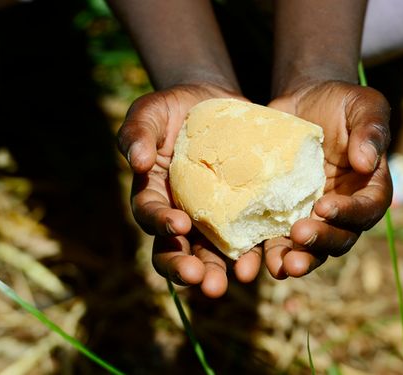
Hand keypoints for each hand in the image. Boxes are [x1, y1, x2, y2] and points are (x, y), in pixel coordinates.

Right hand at [118, 84, 262, 297]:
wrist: (215, 105)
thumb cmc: (175, 109)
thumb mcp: (151, 112)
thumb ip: (137, 132)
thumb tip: (135, 161)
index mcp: (153, 195)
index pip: (150, 215)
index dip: (161, 224)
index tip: (178, 225)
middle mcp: (179, 216)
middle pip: (176, 251)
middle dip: (187, 269)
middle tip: (202, 280)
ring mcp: (211, 220)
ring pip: (211, 255)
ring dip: (221, 271)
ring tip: (238, 280)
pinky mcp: (241, 214)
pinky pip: (247, 238)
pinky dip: (255, 252)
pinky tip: (267, 260)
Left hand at [265, 80, 392, 278]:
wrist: (302, 103)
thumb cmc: (339, 102)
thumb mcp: (362, 104)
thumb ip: (371, 129)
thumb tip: (367, 162)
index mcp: (369, 187)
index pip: (367, 208)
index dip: (349, 213)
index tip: (324, 207)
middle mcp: (344, 209)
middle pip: (340, 237)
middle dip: (321, 243)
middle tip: (300, 238)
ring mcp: (314, 216)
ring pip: (311, 248)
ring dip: (298, 260)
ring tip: (282, 267)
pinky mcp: (285, 215)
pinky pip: (279, 239)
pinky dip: (270, 251)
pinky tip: (254, 259)